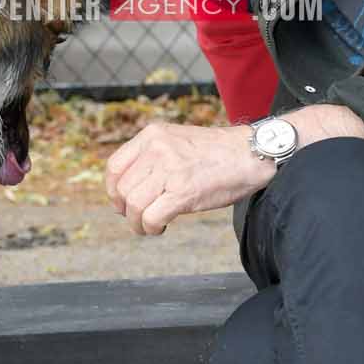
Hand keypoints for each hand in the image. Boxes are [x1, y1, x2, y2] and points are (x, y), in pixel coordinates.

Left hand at [105, 122, 270, 235]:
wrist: (250, 154)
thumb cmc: (217, 153)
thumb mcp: (177, 142)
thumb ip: (152, 158)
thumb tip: (126, 195)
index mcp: (152, 135)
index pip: (114, 166)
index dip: (113, 191)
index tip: (122, 203)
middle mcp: (157, 149)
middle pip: (122, 189)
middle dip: (126, 211)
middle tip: (139, 218)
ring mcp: (170, 170)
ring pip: (134, 206)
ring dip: (138, 223)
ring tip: (149, 226)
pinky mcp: (183, 192)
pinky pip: (151, 217)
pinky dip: (151, 228)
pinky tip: (161, 227)